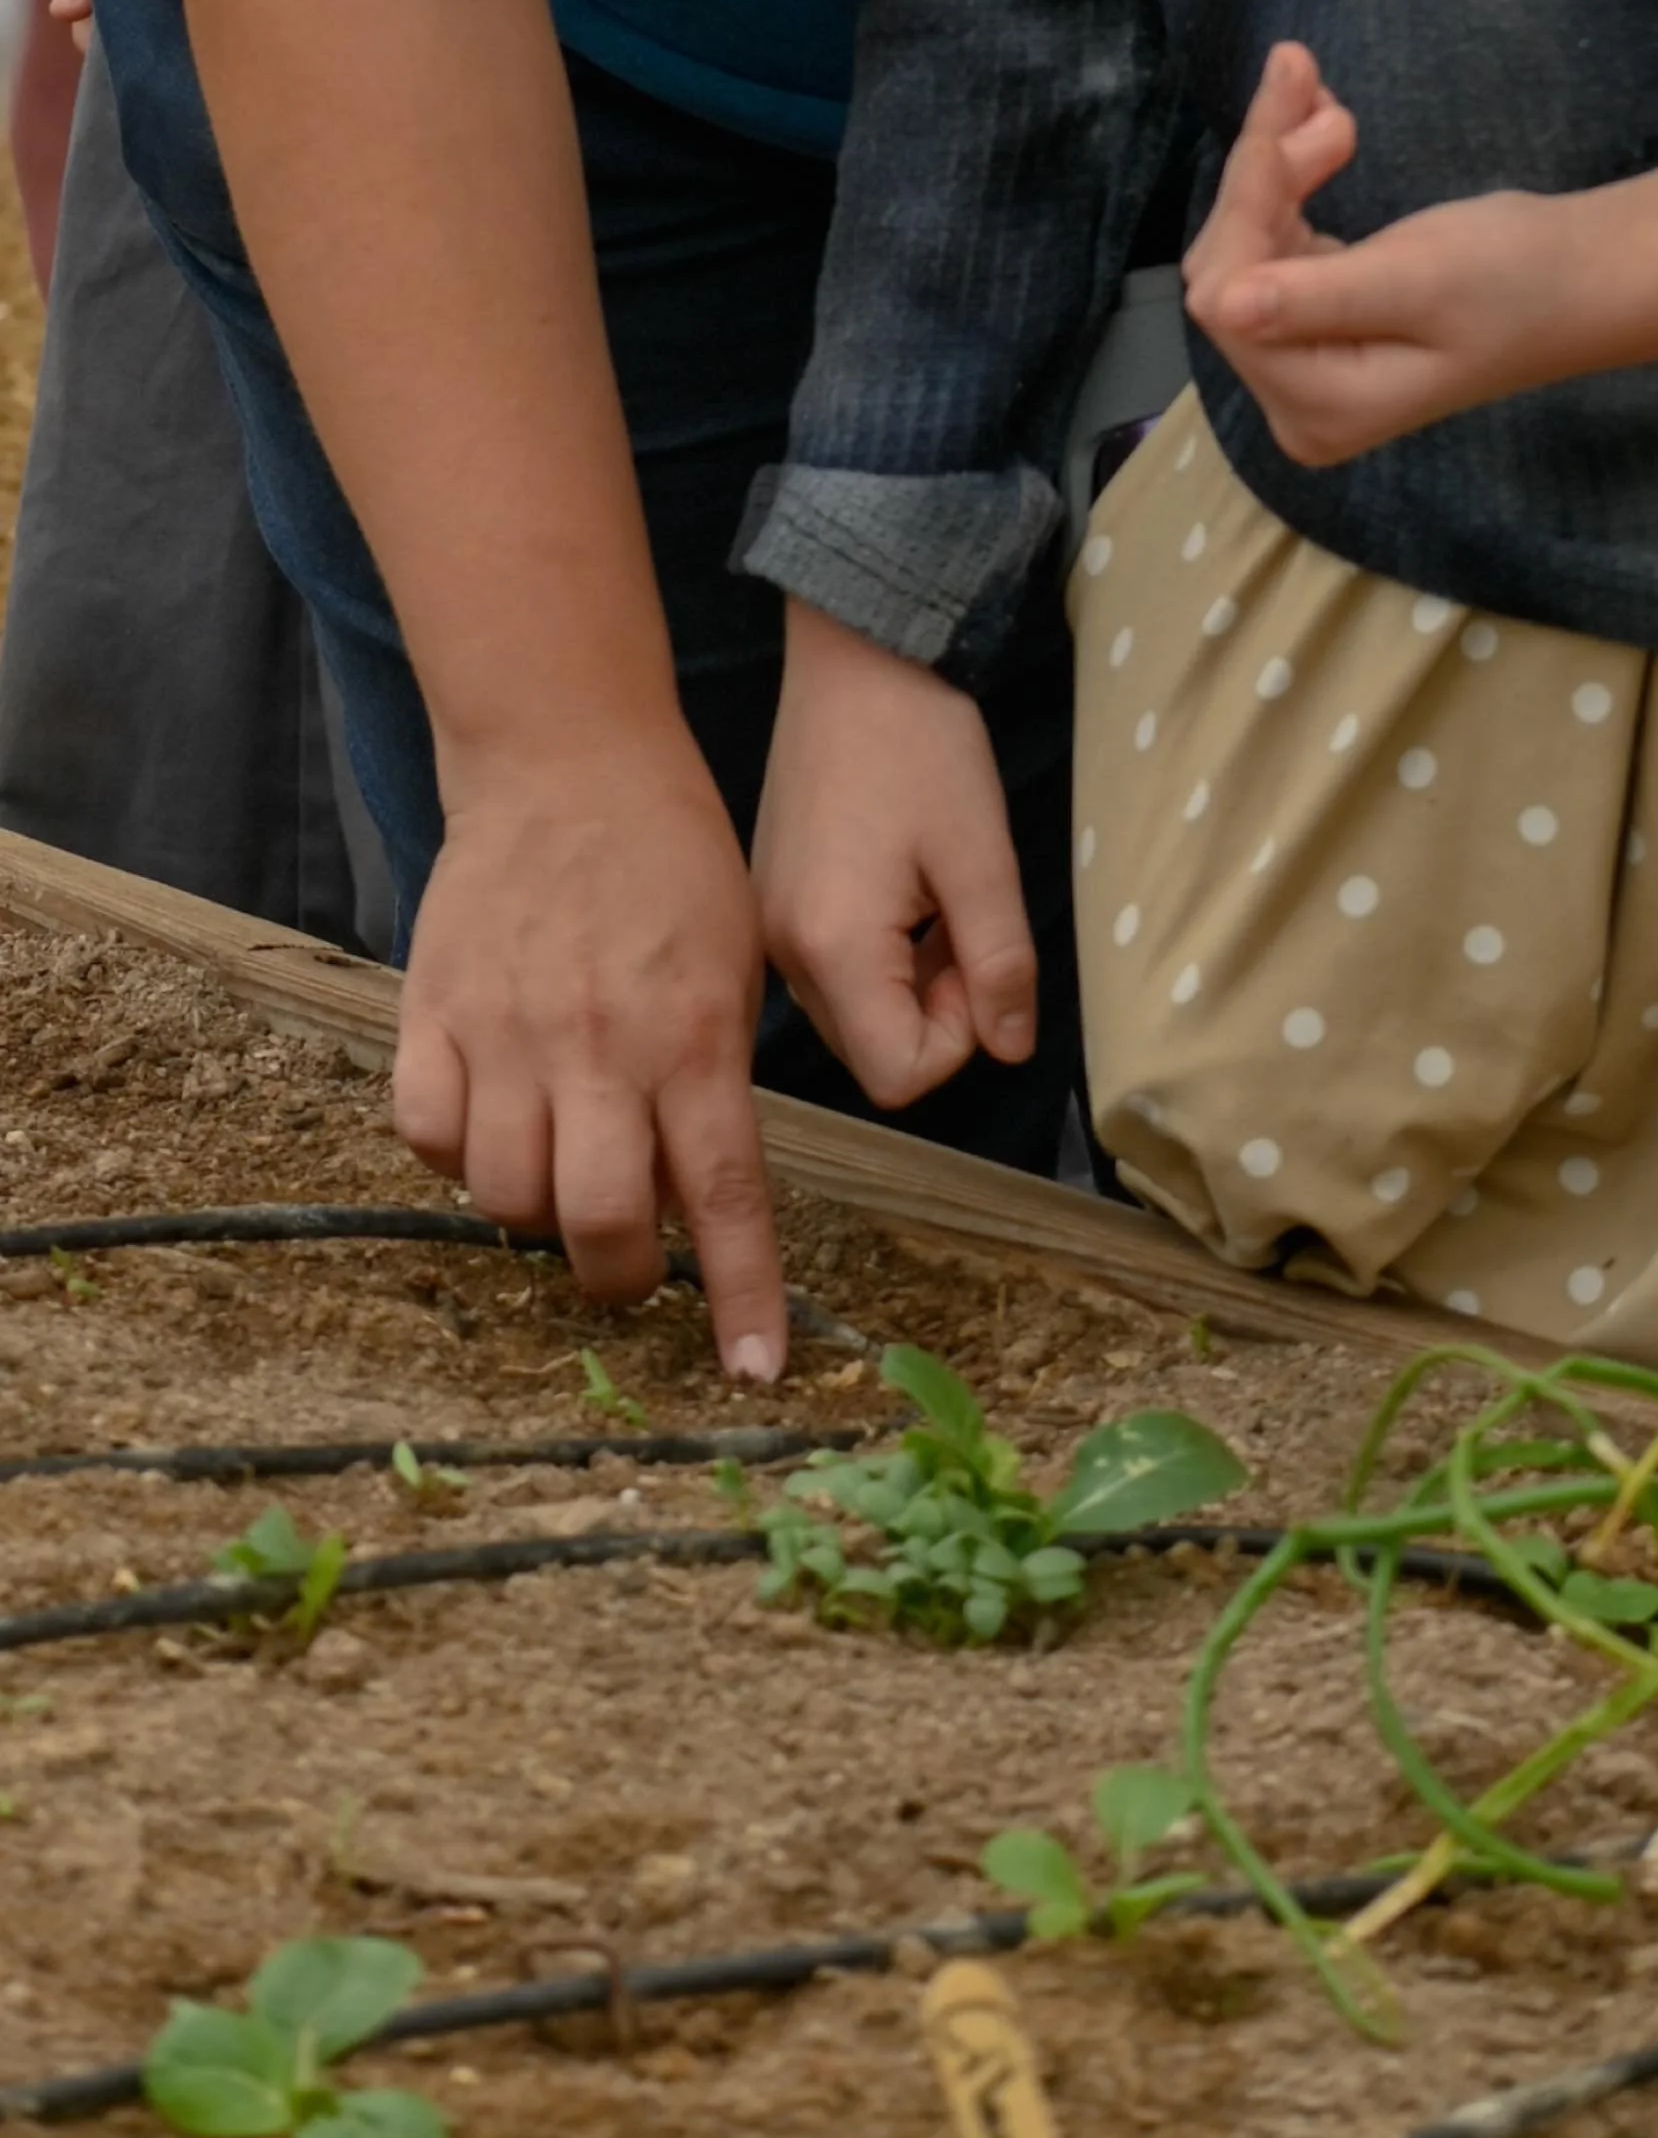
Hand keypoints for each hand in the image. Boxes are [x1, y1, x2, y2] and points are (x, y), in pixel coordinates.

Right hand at [392, 723, 787, 1383]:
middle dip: (620, 1277)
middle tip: (628, 1265)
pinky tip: (489, 1126)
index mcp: (692, 1040)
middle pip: (601, 1223)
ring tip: (558, 1172)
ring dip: (537, 1214)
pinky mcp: (431, 1013)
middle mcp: (599, 1049)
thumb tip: (689, 1202)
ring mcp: (505, 1033)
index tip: (751, 1373)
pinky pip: (427, 1136)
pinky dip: (457, 1158)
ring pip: (506, 1197)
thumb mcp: (732, 975)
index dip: (741, 1297)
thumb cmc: (672, 868)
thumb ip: (710, 1086)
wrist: (568, 764)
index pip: (724, 1198)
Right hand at [753, 601, 1035, 1111]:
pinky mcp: (771, 905)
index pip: (899, 1075)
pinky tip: (896, 888)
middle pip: (872, 1053)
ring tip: (929, 900)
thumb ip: (1001, 965)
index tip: (976, 957)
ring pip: (854, 1016)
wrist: (851, 659)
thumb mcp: (982, 858)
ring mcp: (770, 931)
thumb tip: (1009, 1051)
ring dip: (908, 985)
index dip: (958, 1037)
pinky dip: (877, 957)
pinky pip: (830, 973)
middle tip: (959, 924)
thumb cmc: (922, 746)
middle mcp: (784, 954)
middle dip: (934, 1012)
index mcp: (832, 948)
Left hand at [1184, 43, 1657, 465]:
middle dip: (1260, 177)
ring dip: (1273, 169)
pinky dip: (1285, 188)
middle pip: (1229, 277)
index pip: (1232, 303)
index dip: (1245, 205)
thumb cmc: (1515, 281)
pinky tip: (1320, 129)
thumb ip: (1317, 295)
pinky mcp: (1310, 332)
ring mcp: (1299, 372)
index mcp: (1317, 407)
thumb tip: (1221, 305)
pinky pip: (1272, 252)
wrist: (1571, 283)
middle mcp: (1294, 403)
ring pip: (1244, 255)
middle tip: (1312, 82)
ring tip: (1328, 101)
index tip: (1283, 110)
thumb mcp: (1419, 282)